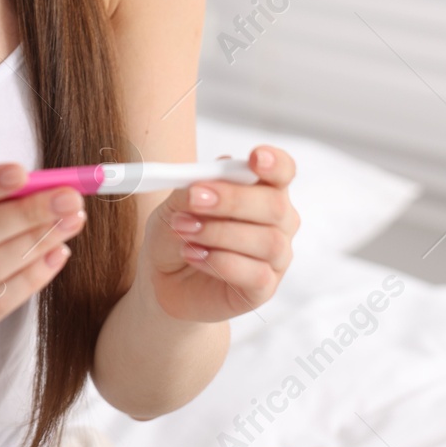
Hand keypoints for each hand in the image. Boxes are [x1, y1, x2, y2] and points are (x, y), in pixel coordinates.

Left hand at [138, 145, 297, 322]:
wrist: (162, 275)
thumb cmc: (178, 230)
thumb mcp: (177, 202)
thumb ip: (195, 186)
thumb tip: (209, 178)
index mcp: (262, 190)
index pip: (283, 171)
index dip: (275, 163)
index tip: (256, 158)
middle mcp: (278, 222)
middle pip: (275, 205)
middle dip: (232, 200)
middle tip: (194, 199)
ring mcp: (275, 257)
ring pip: (267, 241)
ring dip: (219, 233)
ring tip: (184, 231)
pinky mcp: (263, 288)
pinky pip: (255, 274)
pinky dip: (219, 262)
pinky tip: (192, 255)